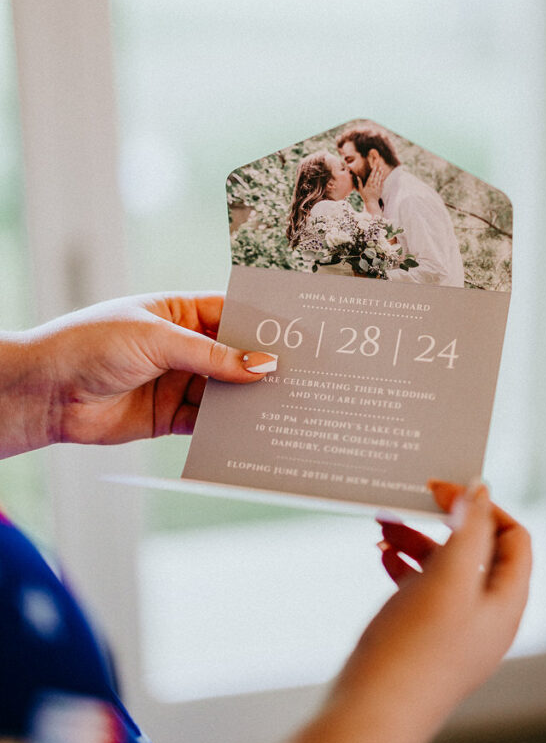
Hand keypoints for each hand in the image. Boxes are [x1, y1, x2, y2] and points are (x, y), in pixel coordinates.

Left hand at [0, 294, 274, 456]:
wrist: (46, 391)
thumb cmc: (92, 344)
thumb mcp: (158, 340)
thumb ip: (212, 356)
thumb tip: (263, 365)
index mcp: (179, 312)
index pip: (231, 314)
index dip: (262, 326)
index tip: (296, 337)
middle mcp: (182, 346)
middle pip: (233, 356)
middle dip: (262, 366)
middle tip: (301, 376)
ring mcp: (178, 381)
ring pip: (225, 391)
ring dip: (249, 399)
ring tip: (283, 406)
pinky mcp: (170, 416)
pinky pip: (207, 421)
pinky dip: (227, 427)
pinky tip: (250, 431)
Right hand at [260, 481, 530, 742]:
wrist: (371, 715)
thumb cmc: (414, 650)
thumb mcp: (448, 578)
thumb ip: (470, 530)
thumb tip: (481, 489)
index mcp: (504, 604)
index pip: (514, 539)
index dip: (484, 507)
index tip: (445, 490)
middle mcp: (485, 617)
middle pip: (477, 550)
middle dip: (443, 520)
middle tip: (413, 499)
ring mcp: (454, 630)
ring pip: (444, 568)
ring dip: (417, 539)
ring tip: (384, 525)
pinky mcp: (424, 639)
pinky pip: (421, 589)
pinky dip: (404, 565)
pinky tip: (381, 555)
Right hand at [359, 161, 384, 215]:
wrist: (371, 202)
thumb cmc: (365, 196)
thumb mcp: (361, 190)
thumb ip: (359, 183)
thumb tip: (358, 177)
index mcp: (368, 185)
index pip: (371, 176)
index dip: (373, 171)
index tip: (375, 167)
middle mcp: (373, 185)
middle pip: (376, 177)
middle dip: (378, 171)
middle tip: (379, 166)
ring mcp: (377, 187)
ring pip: (379, 179)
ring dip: (381, 174)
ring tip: (382, 170)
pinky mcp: (380, 190)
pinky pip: (382, 183)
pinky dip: (382, 179)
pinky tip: (383, 176)